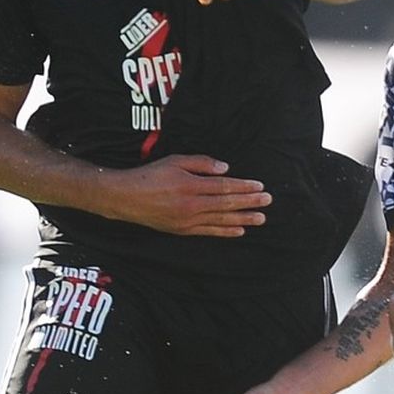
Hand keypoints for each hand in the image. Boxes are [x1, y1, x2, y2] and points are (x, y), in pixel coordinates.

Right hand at [92, 154, 271, 236]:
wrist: (126, 198)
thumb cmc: (150, 175)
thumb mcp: (175, 161)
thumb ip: (201, 163)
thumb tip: (225, 169)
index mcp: (190, 185)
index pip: (223, 187)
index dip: (243, 187)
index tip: (259, 186)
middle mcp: (191, 205)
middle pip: (226, 204)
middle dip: (249, 202)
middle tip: (268, 201)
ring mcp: (187, 220)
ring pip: (221, 220)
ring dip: (243, 219)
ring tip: (261, 218)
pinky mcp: (182, 230)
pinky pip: (209, 232)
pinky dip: (225, 232)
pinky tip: (240, 230)